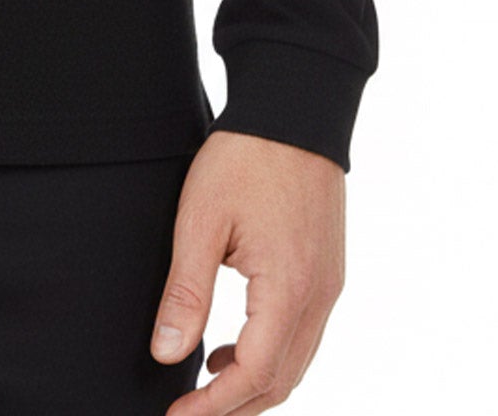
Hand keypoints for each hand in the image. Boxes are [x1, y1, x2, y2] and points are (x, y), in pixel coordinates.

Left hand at [151, 129, 345, 414]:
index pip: (255, 375)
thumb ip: (186, 292)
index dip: (214, 406)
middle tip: (187, 413)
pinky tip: (232, 348)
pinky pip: (303, 335)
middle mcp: (318, 297)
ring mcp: (328, 286)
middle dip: (235, 407)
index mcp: (288, 289)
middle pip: (281, 381)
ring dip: (253, 385)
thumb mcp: (200, 221)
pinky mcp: (327, 273)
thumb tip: (169, 353)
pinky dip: (270, 356)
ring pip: (296, 362)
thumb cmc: (244, 158)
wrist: (293, 112)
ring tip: (204, 388)